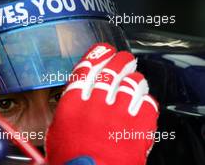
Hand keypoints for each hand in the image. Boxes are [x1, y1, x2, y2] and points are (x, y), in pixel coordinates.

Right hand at [46, 43, 158, 164]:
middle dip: (119, 60)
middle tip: (124, 58)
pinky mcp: (138, 127)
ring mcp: (119, 115)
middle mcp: (96, 105)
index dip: (96, 55)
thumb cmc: (71, 161)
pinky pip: (147, 103)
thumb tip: (74, 97)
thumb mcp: (57, 133)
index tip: (103, 49)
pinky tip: (142, 100)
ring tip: (135, 77)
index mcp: (73, 105)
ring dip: (134, 77)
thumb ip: (68, 110)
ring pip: (132, 83)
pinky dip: (145, 99)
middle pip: (111, 71)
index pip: (86, 69)